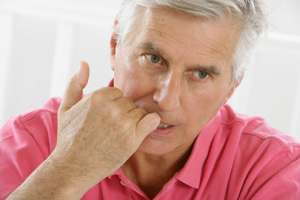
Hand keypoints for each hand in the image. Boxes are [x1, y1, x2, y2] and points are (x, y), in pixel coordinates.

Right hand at [50, 61, 159, 194]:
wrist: (72, 167)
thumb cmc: (69, 138)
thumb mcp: (66, 107)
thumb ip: (75, 83)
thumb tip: (84, 63)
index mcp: (98, 97)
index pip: (118, 93)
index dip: (113, 106)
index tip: (106, 119)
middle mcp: (112, 107)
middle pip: (129, 102)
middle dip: (123, 113)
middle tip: (111, 129)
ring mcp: (123, 122)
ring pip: (139, 112)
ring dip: (134, 122)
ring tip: (119, 135)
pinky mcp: (133, 138)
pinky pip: (152, 121)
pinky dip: (150, 123)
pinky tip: (141, 130)